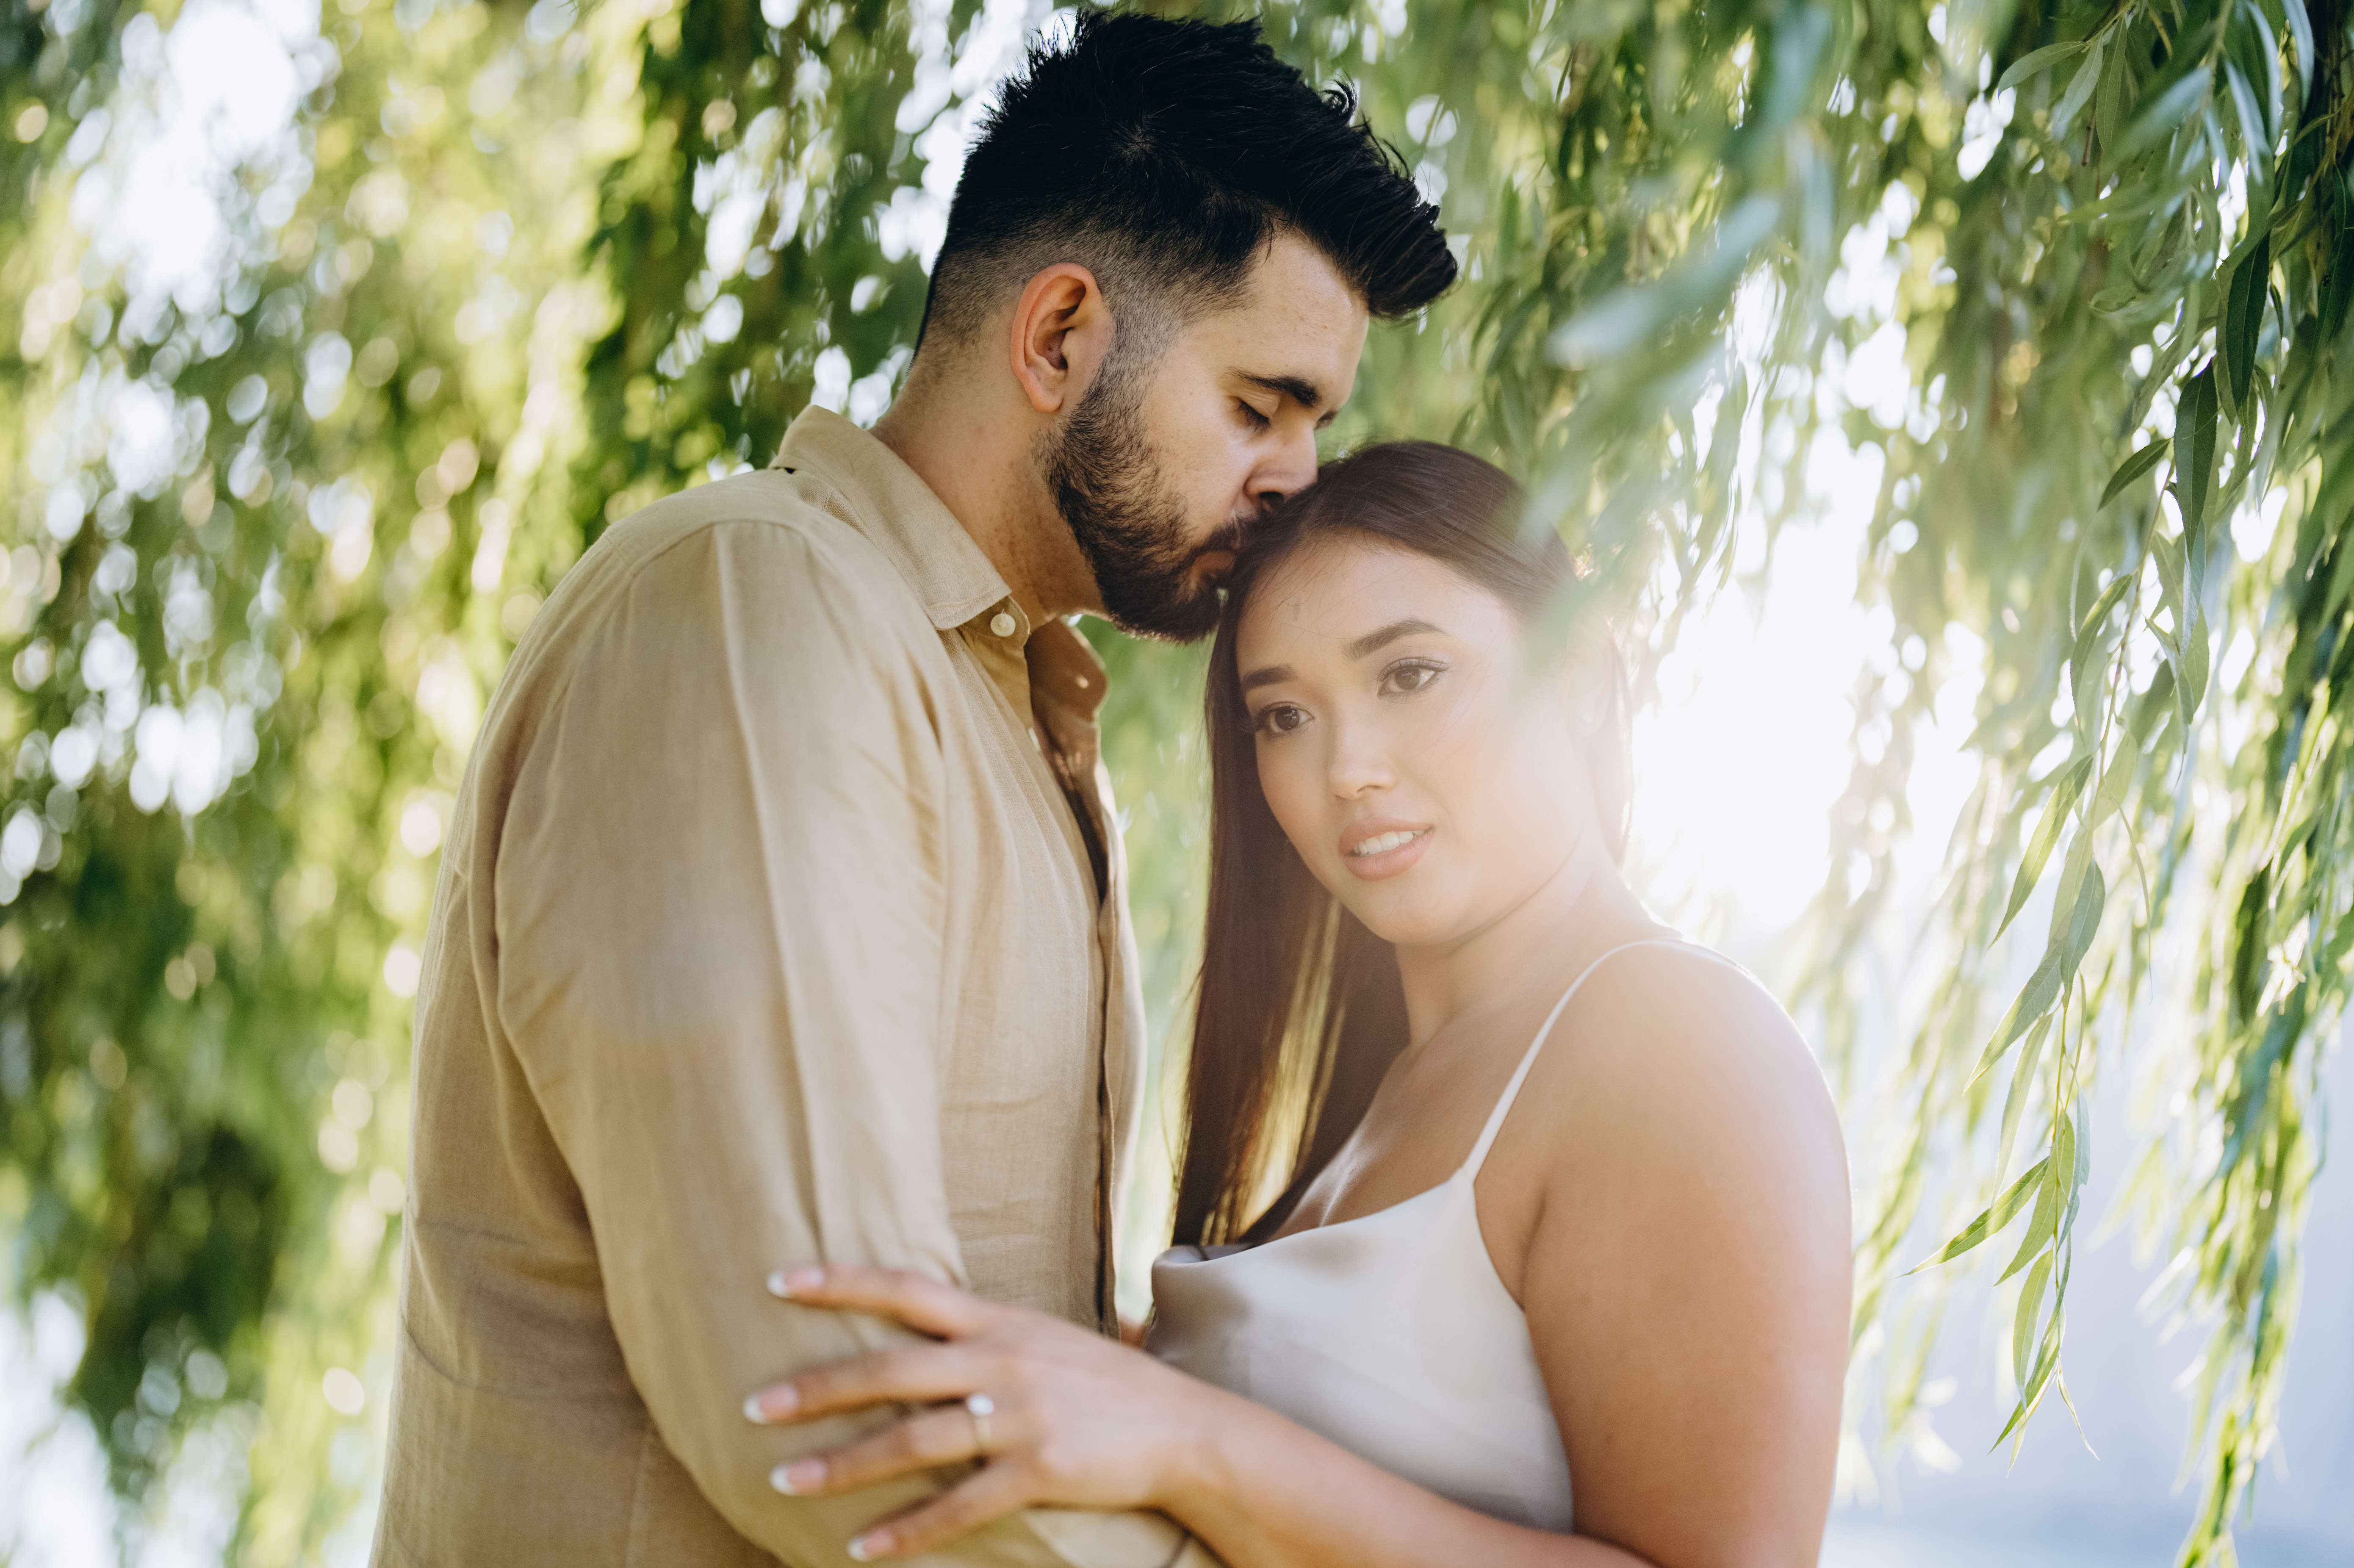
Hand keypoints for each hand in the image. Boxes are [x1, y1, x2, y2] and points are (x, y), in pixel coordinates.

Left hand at [741, 1264, 1219, 1560]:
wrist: (1184, 1429)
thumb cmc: (1104, 1385)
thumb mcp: (1044, 1339)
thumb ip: (982, 1336)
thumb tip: (914, 1332)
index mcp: (1000, 1321)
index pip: (908, 1288)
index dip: (842, 1281)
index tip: (778, 1280)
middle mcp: (1003, 1360)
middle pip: (892, 1368)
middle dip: (818, 1387)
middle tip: (755, 1405)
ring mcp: (1022, 1416)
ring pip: (913, 1440)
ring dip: (843, 1466)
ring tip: (785, 1481)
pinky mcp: (1040, 1471)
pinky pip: (958, 1505)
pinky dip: (906, 1531)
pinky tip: (863, 1548)